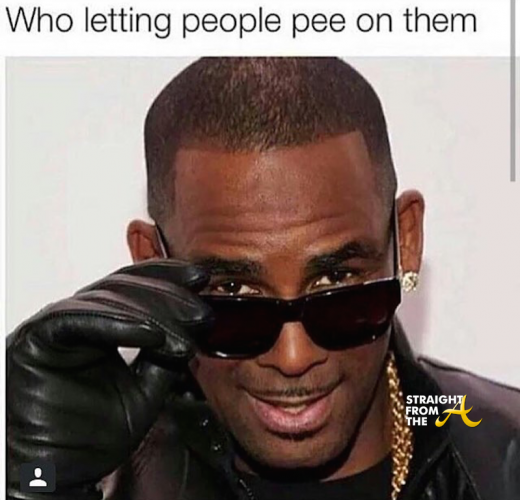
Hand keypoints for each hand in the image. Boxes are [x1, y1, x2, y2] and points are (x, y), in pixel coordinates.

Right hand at [7, 260, 211, 498]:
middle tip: (201, 312)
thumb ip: (164, 358)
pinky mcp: (35, 338)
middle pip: (124, 288)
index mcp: (96, 324)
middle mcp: (74, 318)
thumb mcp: (145, 391)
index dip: (168, 278)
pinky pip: (78, 320)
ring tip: (185, 333)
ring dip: (153, 314)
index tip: (201, 280)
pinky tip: (153, 335)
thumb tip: (191, 328)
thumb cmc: (92, 436)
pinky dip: (118, 323)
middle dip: (169, 297)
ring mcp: (53, 325)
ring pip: (107, 300)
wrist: (60, 476)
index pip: (133, 286)